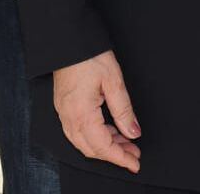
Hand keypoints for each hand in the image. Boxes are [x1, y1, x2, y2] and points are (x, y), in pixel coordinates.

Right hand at [52, 51, 141, 171]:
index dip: (120, 158)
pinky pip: (78, 131)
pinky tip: (109, 130)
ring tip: (126, 142)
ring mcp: (63, 112)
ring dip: (105, 146)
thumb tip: (133, 132)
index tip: (135, 163)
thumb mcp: (114, 81)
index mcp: (81, 113)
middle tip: (134, 153)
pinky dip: (95, 136)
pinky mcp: (63, 105)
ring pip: (83, 141)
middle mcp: (68, 117)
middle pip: (91, 149)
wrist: (66, 37)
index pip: (102, 146)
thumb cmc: (89, 55)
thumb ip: (124, 110)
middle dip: (114, 154)